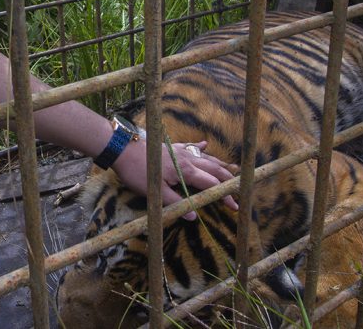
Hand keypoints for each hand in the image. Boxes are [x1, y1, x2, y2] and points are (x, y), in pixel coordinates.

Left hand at [111, 140, 238, 219]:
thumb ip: (176, 204)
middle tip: (239, 192)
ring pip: (206, 157)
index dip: (224, 196)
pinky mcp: (172, 147)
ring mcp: (180, 151)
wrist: (123, 150)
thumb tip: (193, 216)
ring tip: (233, 168)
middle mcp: (187, 159)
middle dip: (228, 181)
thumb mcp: (157, 193)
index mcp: (186, 171)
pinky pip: (191, 147)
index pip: (211, 185)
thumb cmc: (138, 172)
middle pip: (214, 170)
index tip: (234, 207)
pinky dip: (200, 147)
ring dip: (219, 164)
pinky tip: (205, 144)